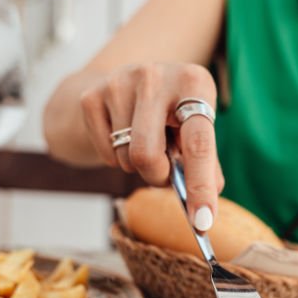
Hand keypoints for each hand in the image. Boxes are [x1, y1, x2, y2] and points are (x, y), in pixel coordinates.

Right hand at [79, 62, 223, 230]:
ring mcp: (120, 81)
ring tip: (146, 143)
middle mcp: (156, 75)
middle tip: (164, 169)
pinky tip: (123, 136)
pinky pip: (105, 153)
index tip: (203, 221)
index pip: (198, 142)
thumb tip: (203, 211)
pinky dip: (115, 158)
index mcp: (194, 82)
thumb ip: (205, 166)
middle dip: (156, 175)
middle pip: (147, 155)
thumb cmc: (174, 113)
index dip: (201, 186)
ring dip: (137, 166)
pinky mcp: (92, 94)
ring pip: (125, 156)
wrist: (128, 82)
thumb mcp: (197, 128)